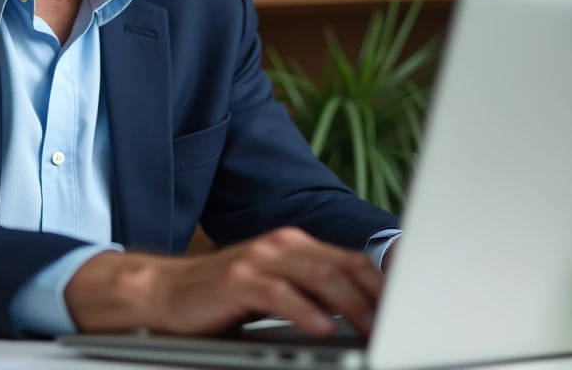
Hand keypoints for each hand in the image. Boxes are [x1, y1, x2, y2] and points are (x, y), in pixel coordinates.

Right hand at [63, 226, 382, 336]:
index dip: (380, 284)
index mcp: (294, 245)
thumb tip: (360, 312)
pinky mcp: (238, 279)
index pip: (349, 260)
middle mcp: (280, 245)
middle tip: (394, 322)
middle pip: (340, 265)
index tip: (404, 308)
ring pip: (317, 275)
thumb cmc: (224, 296)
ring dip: (348, 303)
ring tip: (368, 326)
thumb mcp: (275, 290)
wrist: (166, 291)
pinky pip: (280, 294)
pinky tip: (321, 327)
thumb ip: (312, 293)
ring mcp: (259, 259)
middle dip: (372, 295)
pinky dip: (305, 311)